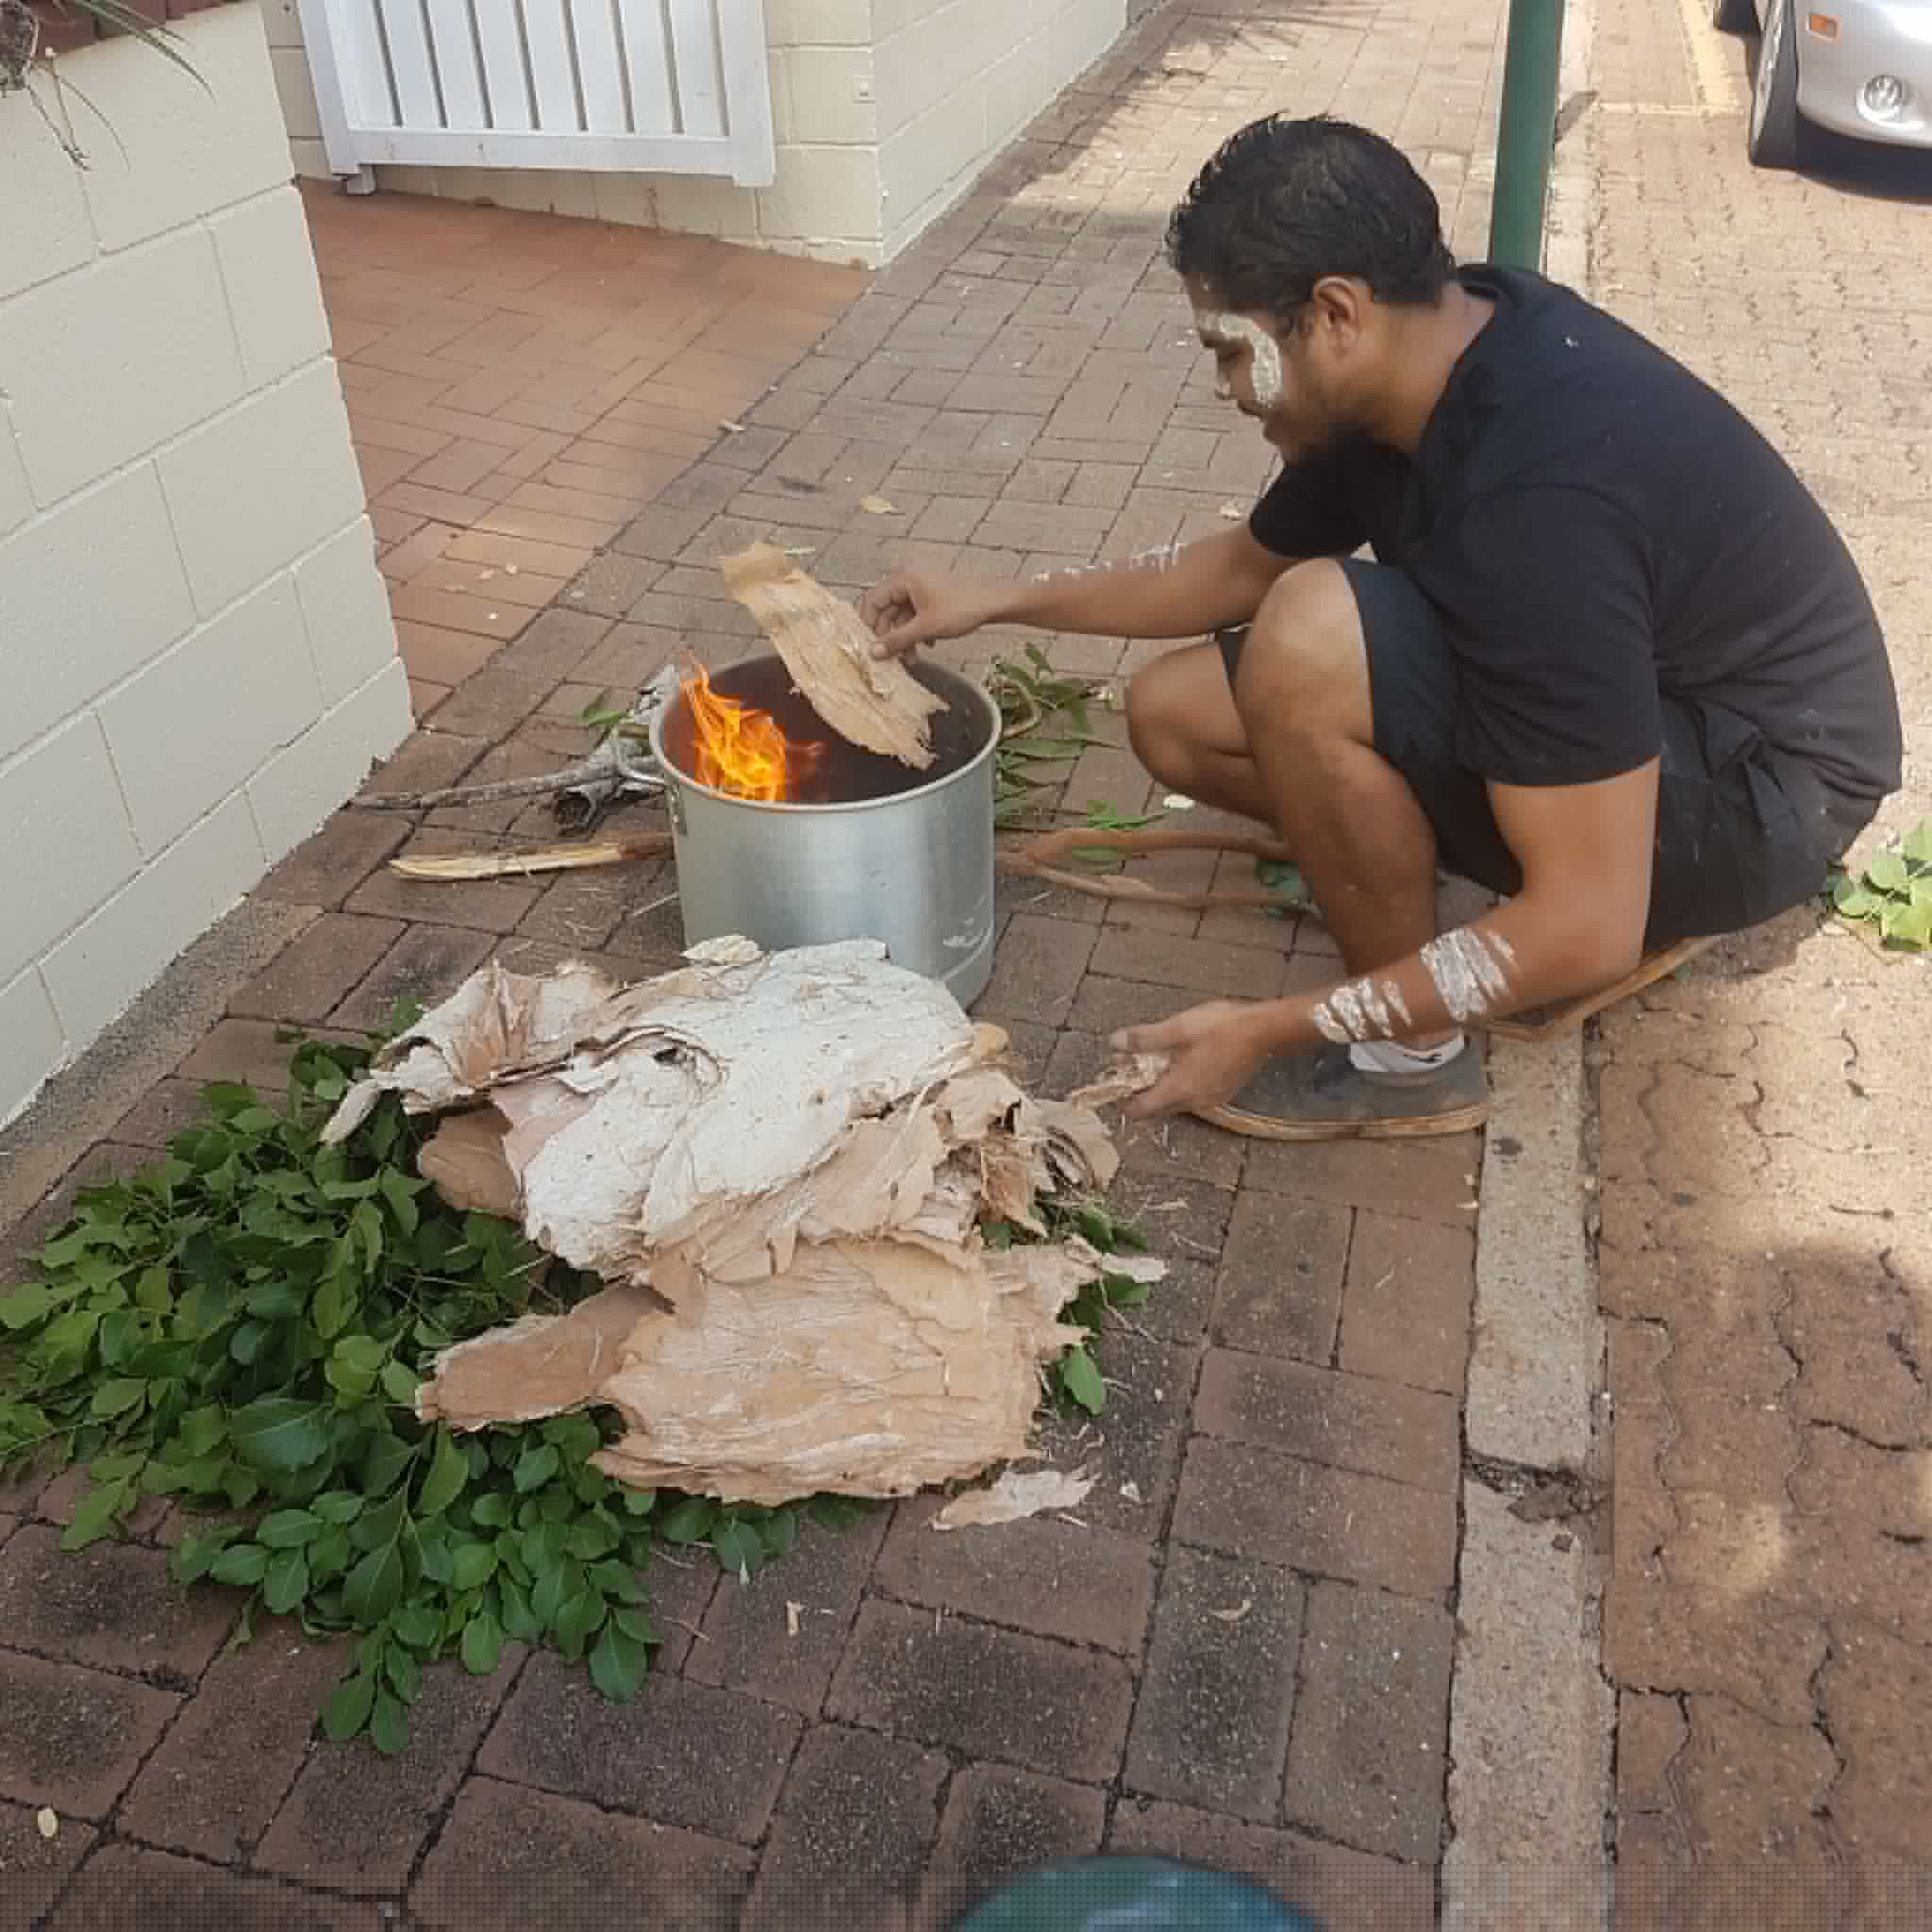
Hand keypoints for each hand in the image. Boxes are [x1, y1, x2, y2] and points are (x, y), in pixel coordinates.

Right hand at [858, 570, 1006, 658]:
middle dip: (889, 637)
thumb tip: (874, 652)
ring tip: (912, 660)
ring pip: (902, 618)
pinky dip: (917, 634)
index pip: (872, 601)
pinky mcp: (932, 600)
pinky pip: (915, 619)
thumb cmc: (963, 607)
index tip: (868, 646)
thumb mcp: (926, 627)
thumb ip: (897, 640)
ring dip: (904, 640)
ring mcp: (921, 591)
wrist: (995, 602)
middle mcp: (908, 582)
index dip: (867, 625)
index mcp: (902, 580)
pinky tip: (927, 646)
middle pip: (886, 612)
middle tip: (891, 659)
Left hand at [1110, 1001, 1272, 1119]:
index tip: (1115, 1083)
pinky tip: (1180, 1063)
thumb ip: (1145, 1038)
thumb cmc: (1223, 1027)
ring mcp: (1210, 1099)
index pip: (1141, 1111)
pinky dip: (1179, 1085)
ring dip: (1160, 1088)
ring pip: (1174, 1104)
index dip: (1123, 1100)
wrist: (1265, 1030)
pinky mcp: (1222, 1092)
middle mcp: (1194, 1102)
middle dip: (1140, 1093)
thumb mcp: (1178, 1028)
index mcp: (1180, 1089)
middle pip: (1156, 1109)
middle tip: (1131, 1069)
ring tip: (1155, 1061)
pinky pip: (1191, 1097)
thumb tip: (1116, 1042)